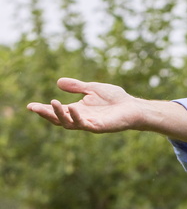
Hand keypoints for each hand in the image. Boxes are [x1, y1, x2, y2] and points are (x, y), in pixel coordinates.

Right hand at [27, 78, 186, 143]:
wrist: (134, 107)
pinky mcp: (100, 127)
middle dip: (46, 114)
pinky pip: (85, 124)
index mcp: (78, 110)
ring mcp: (90, 123)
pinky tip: (73, 109)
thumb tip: (58, 82)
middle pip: (59, 119)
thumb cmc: (115, 99)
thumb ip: (77, 86)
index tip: (30, 105)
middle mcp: (81, 118)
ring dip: (60, 114)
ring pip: (70, 123)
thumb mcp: (92, 88)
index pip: (57, 111)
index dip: (44, 109)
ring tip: (53, 103)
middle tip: (34, 107)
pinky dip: (78, 117)